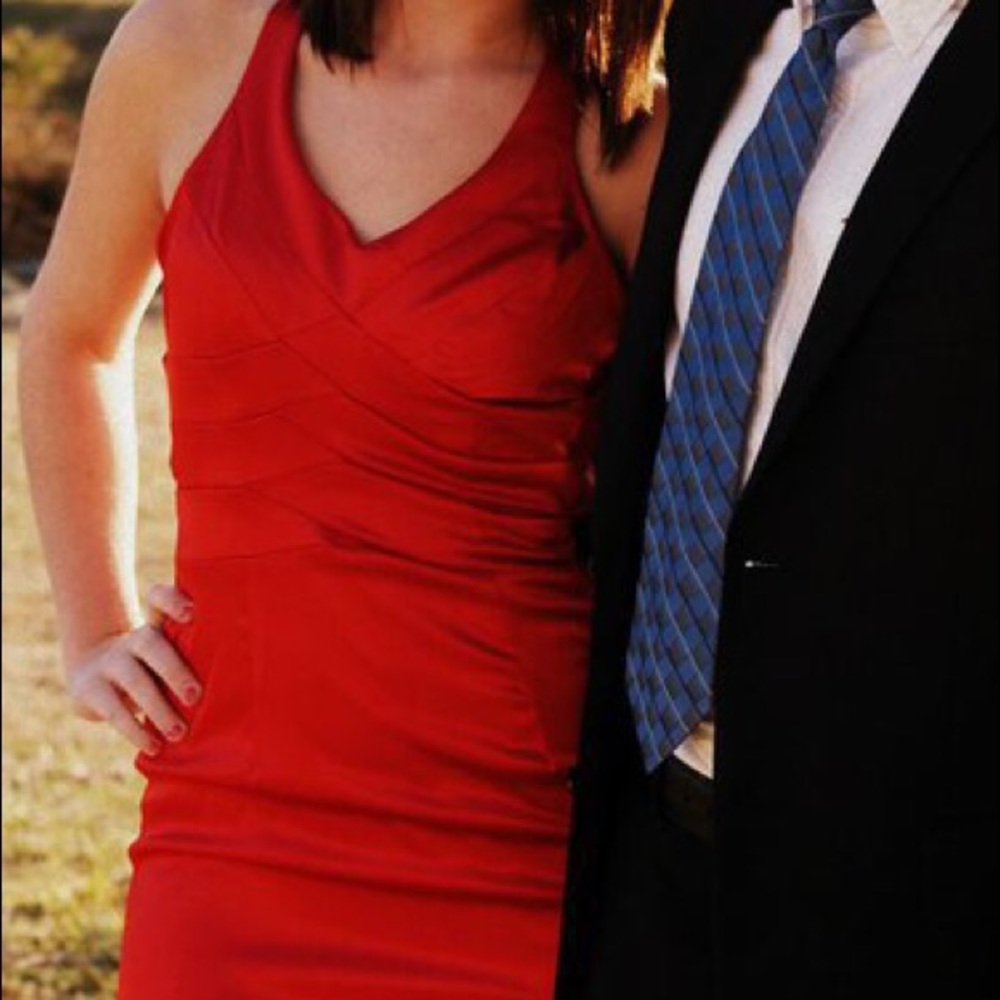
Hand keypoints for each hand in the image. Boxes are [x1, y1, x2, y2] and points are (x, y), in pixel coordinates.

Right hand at [66, 585, 199, 755]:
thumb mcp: (171, 657)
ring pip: (135, 681)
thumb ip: (199, 659)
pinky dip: (135, 730)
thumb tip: (247, 687)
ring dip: (159, 709)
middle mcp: (133, 640)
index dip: (172, 601)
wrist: (90, 675)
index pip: (159, 600)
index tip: (192, 613)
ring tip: (179, 733)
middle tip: (196, 697)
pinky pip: (114, 711)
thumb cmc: (152, 669)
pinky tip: (153, 745)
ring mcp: (109, 662)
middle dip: (175, 670)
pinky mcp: (90, 689)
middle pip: (151, 643)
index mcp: (156, 626)